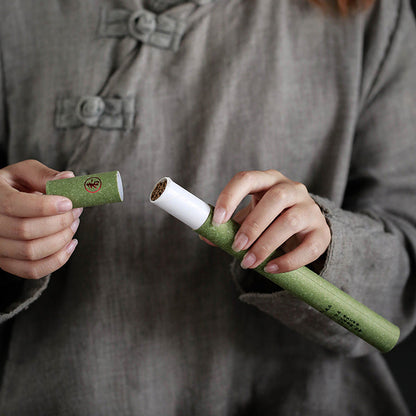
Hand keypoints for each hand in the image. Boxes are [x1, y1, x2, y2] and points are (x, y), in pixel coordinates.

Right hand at [0, 160, 82, 278]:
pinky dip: (57, 260)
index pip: (14, 205)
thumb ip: (44, 175)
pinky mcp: (6, 263)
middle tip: (76, 211)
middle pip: (26, 231)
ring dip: (61, 239)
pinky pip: (32, 270)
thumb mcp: (24, 173)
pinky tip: (70, 244)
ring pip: (31, 252)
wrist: (0, 204)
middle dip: (59, 222)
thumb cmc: (15, 186)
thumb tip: (68, 179)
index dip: (45, 207)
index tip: (69, 203)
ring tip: (74, 224)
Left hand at [212, 170, 330, 272]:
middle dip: (252, 225)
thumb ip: (230, 225)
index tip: (216, 221)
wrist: (305, 229)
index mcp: (268, 180)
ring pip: (290, 221)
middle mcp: (292, 189)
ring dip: (266, 244)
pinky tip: (271, 269)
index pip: (247, 179)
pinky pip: (308, 247)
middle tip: (236, 247)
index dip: (229, 197)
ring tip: (249, 263)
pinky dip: (288, 261)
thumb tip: (206, 236)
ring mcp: (310, 209)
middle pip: (275, 198)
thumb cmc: (270, 219)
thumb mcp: (249, 216)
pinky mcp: (322, 232)